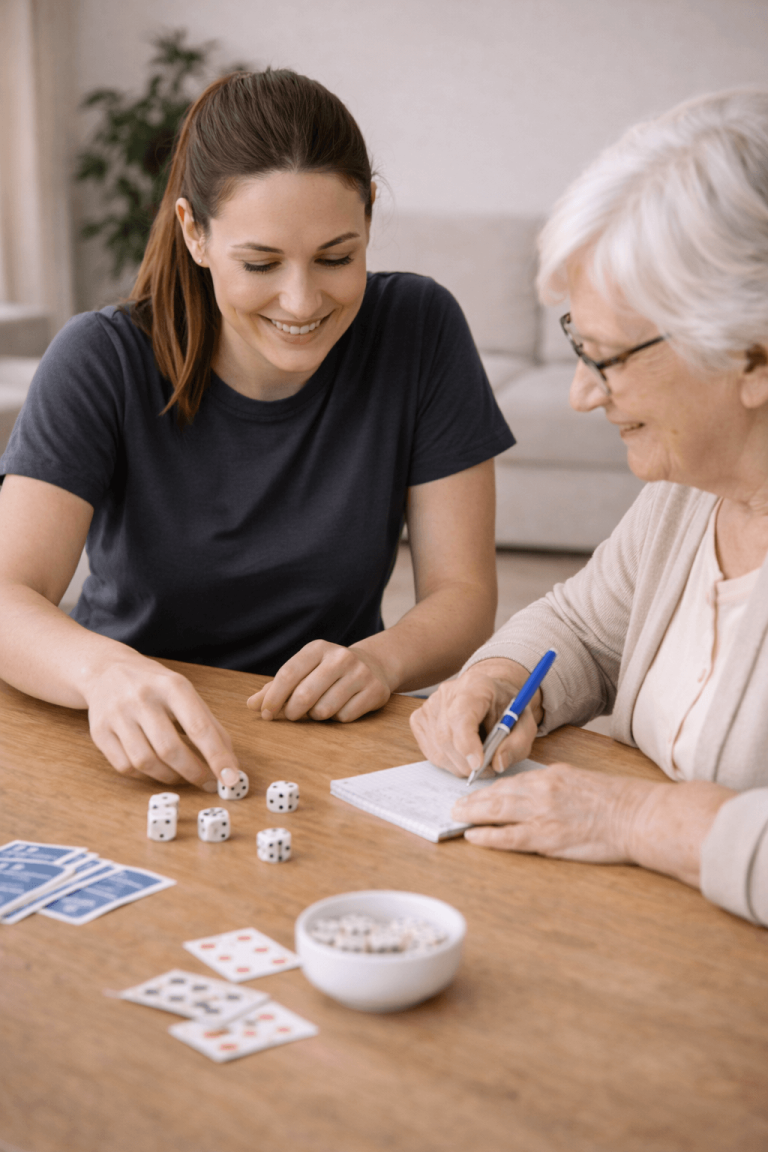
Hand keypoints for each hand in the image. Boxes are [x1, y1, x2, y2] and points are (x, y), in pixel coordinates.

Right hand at [85, 656, 240, 789]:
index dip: (217, 757)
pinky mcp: (99, 732)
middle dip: (194, 773)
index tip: (231, 779)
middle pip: (170, 749)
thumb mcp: (184, 693)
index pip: (198, 727)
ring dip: (171, 777)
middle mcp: (142, 698)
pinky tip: (157, 768)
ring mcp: (117, 715)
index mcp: (172, 686)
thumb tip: (229, 762)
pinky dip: (146, 775)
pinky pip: (126, 767)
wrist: (106, 670)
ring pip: (146, 762)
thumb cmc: (155, 685)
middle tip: (209, 784)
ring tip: (183, 775)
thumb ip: (208, 724)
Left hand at [246, 640, 392, 722]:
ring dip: (316, 716)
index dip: (273, 697)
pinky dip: (337, 718)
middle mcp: (340, 657)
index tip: (266, 713)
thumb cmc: (328, 671)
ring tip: (320, 707)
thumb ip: (276, 687)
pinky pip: (344, 717)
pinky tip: (341, 707)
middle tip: (292, 715)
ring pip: (324, 710)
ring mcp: (360, 674)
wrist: (374, 665)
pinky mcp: (375, 691)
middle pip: (304, 695)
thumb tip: (252, 704)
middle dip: (292, 712)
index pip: (288, 674)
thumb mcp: (304, 670)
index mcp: (318, 648)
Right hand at [409, 659, 538, 777]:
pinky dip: (448, 761)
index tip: (478, 764)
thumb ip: (516, 744)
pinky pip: (430, 751)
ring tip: (479, 760)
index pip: (461, 714)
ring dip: (459, 765)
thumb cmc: (505, 709)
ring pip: (438, 748)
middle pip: (447, 735)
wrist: (489, 696)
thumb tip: (497, 763)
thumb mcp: (524, 725)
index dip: (467, 743)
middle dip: (467, 762)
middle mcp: (447, 691)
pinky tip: (463, 754)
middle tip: (487, 769)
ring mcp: (429, 704)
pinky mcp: (419, 718)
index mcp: (476, 684)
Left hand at [452, 763, 733, 887]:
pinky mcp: (548, 837)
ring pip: (497, 811)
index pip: (513, 780)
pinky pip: (509, 836)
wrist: (638, 815)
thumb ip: (556, 785)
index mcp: (552, 775)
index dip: (491, 788)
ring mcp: (543, 814)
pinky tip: (474, 836)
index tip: (478, 792)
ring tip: (457, 817)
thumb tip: (535, 793)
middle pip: (498, 793)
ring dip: (473, 814)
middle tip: (457, 804)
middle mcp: (543, 790)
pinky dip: (488, 836)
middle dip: (474, 799)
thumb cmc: (618, 801)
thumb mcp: (581, 781)